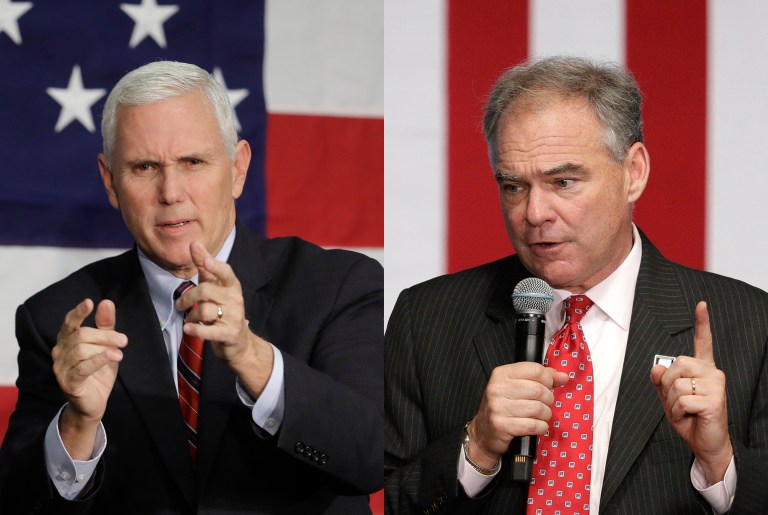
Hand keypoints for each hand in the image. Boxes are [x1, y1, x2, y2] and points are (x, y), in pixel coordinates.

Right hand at [52, 298, 126, 458]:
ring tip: (120, 352)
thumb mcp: (106, 346)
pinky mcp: (68, 382)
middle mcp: (60, 352)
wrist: (94, 403)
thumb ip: (106, 326)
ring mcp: (61, 368)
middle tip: (123, 340)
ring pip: (81, 350)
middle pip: (81, 336)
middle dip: (105, 335)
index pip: (69, 323)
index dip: (78, 312)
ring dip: (104, 348)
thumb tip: (106, 302)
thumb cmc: (98, 372)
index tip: (89, 302)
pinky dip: (99, 360)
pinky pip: (83, 367)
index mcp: (67, 341)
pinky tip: (114, 356)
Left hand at [175, 241, 273, 396]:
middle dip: (187, 298)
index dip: (213, 264)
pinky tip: (188, 328)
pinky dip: (196, 330)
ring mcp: (234, 316)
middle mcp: (236, 299)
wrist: (238, 342)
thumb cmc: (223, 310)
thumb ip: (205, 266)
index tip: (202, 257)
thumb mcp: (215, 287)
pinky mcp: (230, 334)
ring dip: (191, 316)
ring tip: (190, 319)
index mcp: (232, 285)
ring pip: (204, 310)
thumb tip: (194, 243)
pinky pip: (209, 330)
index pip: (225, 271)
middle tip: (179, 305)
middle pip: (205, 290)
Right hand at [466, 362, 568, 468]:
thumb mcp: (518, 387)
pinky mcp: (501, 425)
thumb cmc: (504, 407)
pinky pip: (533, 425)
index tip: (547, 386)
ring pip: (538, 408)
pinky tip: (537, 426)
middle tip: (544, 404)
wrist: (484, 433)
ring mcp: (497, 407)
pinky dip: (541, 427)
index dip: (548, 379)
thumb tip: (563, 377)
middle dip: (548, 399)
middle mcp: (497, 388)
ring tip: (540, 416)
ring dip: (545, 415)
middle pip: (539, 390)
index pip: (535, 370)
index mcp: (501, 374)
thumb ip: (541, 379)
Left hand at [650, 301, 731, 482]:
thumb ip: (660, 381)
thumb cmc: (689, 418)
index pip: (702, 342)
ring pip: (676, 383)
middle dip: (666, 385)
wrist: (705, 443)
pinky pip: (681, 400)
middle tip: (677, 401)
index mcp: (702, 368)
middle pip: (676, 365)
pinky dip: (677, 412)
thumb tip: (656, 368)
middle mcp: (712, 372)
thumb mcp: (668, 398)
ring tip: (684, 411)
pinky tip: (688, 417)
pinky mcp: (715, 400)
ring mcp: (716, 385)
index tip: (701, 305)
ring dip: (671, 402)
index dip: (702, 323)